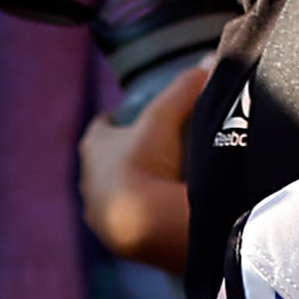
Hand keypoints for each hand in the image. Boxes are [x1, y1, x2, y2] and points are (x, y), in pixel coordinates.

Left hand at [79, 60, 204, 272]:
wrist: (146, 223)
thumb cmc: (146, 164)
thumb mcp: (166, 118)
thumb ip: (186, 87)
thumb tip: (211, 60)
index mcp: (93, 146)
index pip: (103, 127)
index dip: (118, 121)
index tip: (132, 117)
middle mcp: (87, 179)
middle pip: (106, 161)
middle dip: (125, 155)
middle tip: (153, 151)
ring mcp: (98, 212)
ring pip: (114, 193)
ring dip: (132, 189)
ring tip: (159, 185)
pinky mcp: (112, 239)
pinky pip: (127, 221)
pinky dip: (140, 214)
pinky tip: (160, 214)